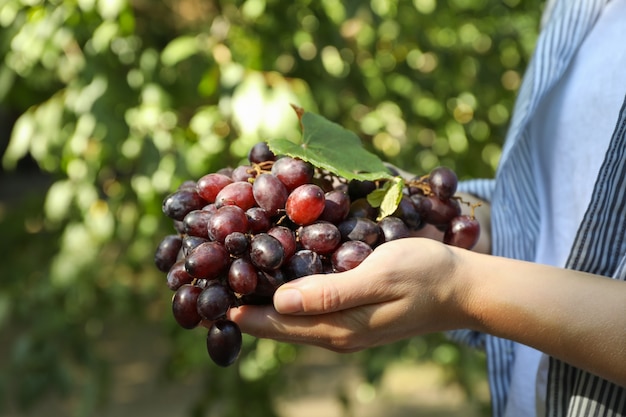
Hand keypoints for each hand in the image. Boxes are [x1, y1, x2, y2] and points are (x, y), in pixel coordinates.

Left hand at [227, 238, 470, 351]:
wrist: (463, 288)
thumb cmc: (425, 275)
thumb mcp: (379, 276)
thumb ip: (331, 292)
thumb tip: (279, 301)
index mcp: (339, 328)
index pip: (276, 323)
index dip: (240, 312)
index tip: (207, 297)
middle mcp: (337, 333)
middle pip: (278, 325)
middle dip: (243, 309)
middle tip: (209, 288)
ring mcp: (346, 327)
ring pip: (292, 318)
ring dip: (262, 303)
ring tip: (231, 283)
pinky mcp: (354, 315)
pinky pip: (310, 309)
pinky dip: (286, 297)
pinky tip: (276, 281)